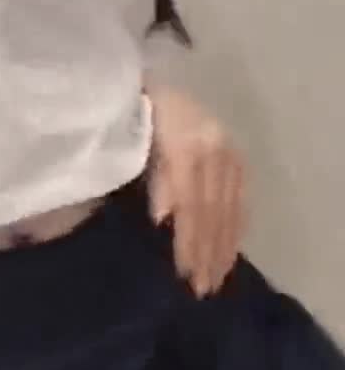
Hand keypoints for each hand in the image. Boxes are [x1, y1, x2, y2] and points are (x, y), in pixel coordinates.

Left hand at [145, 84, 246, 297]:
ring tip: (215, 279)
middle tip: (200, 289)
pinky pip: (240, 197)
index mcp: (187, 143)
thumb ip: (154, 180)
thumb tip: (164, 220)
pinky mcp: (234, 155)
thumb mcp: (133, 144)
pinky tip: (232, 251)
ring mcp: (227, 151)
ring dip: (223, 247)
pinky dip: (236, 227)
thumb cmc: (129, 117)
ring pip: (228, 206)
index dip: (188, 238)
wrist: (147, 80)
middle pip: (211, 209)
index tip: (182, 273)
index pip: (191, 202)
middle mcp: (214, 147)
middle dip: (206, 252)